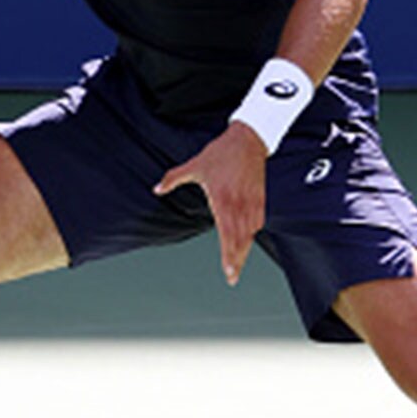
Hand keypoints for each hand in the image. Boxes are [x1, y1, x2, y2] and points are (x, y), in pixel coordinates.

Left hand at [153, 123, 267, 285]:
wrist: (248, 140)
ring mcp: (252, 202)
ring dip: (244, 250)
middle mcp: (239, 204)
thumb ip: (173, 179)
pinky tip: (247, 241)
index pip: (227, 234)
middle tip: (232, 277)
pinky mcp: (261, 199)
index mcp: (223, 199)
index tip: (229, 271)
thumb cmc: (220, 154)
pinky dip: (252, 233)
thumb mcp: (195, 165)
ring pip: (250, 234)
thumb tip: (156, 189)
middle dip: (237, 261)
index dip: (229, 255)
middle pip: (240, 240)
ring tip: (237, 265)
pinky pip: (258, 222)